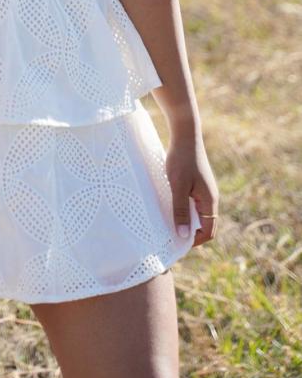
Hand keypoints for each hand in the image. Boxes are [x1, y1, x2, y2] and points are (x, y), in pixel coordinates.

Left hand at [165, 133, 219, 248]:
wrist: (185, 134)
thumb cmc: (181, 159)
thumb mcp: (178, 186)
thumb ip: (181, 210)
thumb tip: (183, 235)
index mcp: (209, 201)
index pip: (208, 232)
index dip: (194, 241)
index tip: (176, 243)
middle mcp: (210, 198)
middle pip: (203, 224)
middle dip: (189, 231)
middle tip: (169, 234)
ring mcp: (204, 190)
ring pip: (197, 213)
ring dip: (185, 218)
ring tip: (167, 220)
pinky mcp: (197, 182)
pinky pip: (193, 202)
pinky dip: (183, 207)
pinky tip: (168, 204)